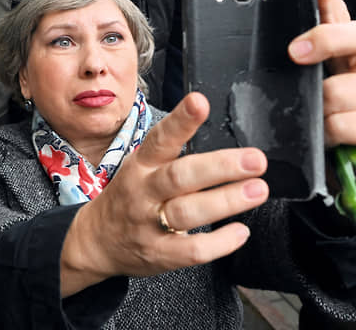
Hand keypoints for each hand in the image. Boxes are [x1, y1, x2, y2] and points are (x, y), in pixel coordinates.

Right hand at [60, 92, 268, 295]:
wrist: (97, 240)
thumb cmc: (130, 197)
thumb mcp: (141, 166)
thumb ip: (173, 152)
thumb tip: (220, 137)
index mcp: (142, 164)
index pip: (161, 138)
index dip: (181, 121)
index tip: (199, 102)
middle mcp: (144, 191)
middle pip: (180, 176)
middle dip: (220, 166)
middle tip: (255, 159)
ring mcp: (149, 223)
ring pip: (188, 211)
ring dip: (226, 200)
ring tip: (257, 189)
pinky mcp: (158, 253)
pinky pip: (191, 251)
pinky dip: (219, 243)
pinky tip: (240, 231)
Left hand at [287, 0, 355, 199]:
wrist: (354, 174)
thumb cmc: (328, 125)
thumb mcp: (310, 92)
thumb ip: (296, 70)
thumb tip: (261, 50)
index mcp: (350, 55)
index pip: (340, 12)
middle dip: (326, 41)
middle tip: (295, 53)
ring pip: (341, 92)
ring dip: (319, 108)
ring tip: (314, 121)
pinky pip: (346, 125)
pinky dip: (329, 134)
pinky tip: (327, 140)